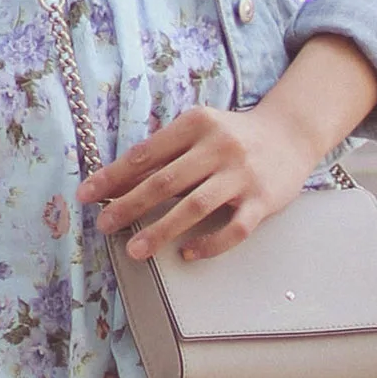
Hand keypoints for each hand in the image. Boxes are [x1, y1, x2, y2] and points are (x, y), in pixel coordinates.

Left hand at [80, 101, 315, 264]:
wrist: (290, 135)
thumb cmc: (231, 137)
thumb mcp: (197, 132)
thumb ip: (161, 154)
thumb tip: (111, 182)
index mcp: (196, 124)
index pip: (146, 153)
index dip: (112, 175)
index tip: (85, 194)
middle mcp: (219, 147)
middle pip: (166, 180)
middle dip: (129, 205)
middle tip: (104, 225)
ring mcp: (242, 175)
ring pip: (196, 206)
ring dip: (161, 230)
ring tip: (134, 250)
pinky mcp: (263, 201)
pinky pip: (235, 228)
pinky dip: (210, 244)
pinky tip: (187, 253)